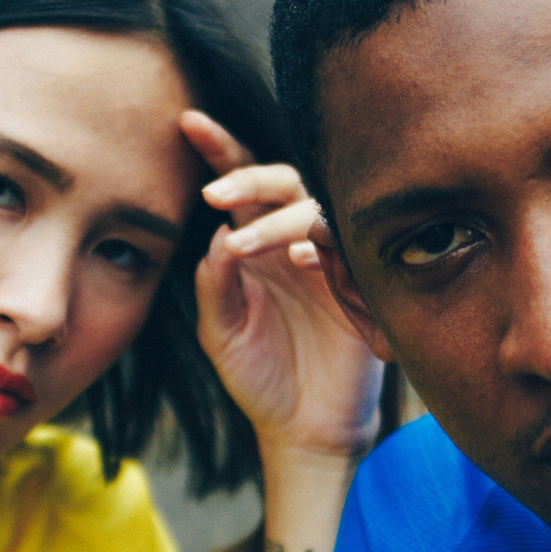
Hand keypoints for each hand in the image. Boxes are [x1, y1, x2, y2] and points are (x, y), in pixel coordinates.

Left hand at [182, 110, 383, 461]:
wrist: (305, 429)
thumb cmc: (260, 378)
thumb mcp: (222, 333)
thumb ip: (215, 284)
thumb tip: (219, 233)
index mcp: (255, 245)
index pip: (238, 185)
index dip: (219, 150)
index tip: (188, 123)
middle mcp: (293, 242)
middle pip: (281, 181)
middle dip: (250, 176)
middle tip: (218, 192)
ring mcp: (331, 260)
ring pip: (315, 208)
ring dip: (280, 218)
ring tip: (248, 243)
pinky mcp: (362, 286)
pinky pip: (350, 247)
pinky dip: (323, 244)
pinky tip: (302, 258)